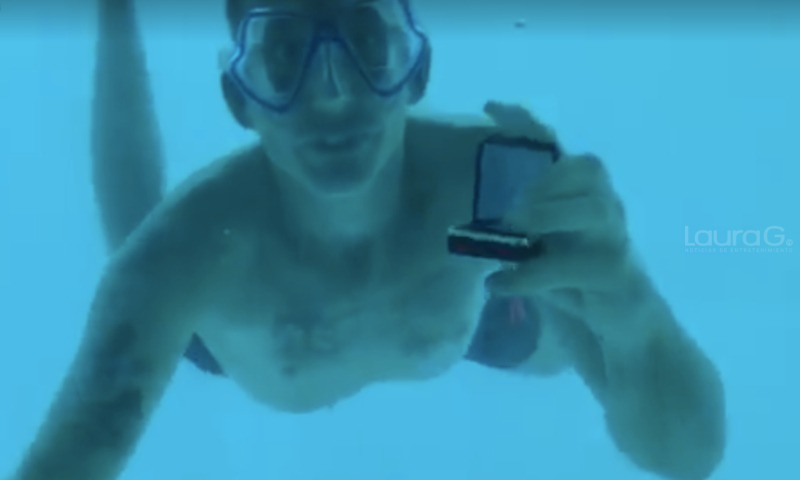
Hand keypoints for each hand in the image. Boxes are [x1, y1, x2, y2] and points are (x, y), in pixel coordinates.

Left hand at [481, 101, 654, 344]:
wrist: (628, 346)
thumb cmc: (582, 298)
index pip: (563, 154)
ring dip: (548, 216)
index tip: (490, 106)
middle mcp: (607, 214)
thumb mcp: (542, 262)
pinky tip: (499, 286)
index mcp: (585, 204)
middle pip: (589, 168)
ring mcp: (619, 244)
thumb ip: (519, 243)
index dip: (529, 125)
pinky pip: (573, 266)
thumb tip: (473, 235)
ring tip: (514, 234)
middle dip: (545, 182)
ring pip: (594, 208)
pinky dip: (529, 275)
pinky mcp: (620, 278)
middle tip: (511, 214)